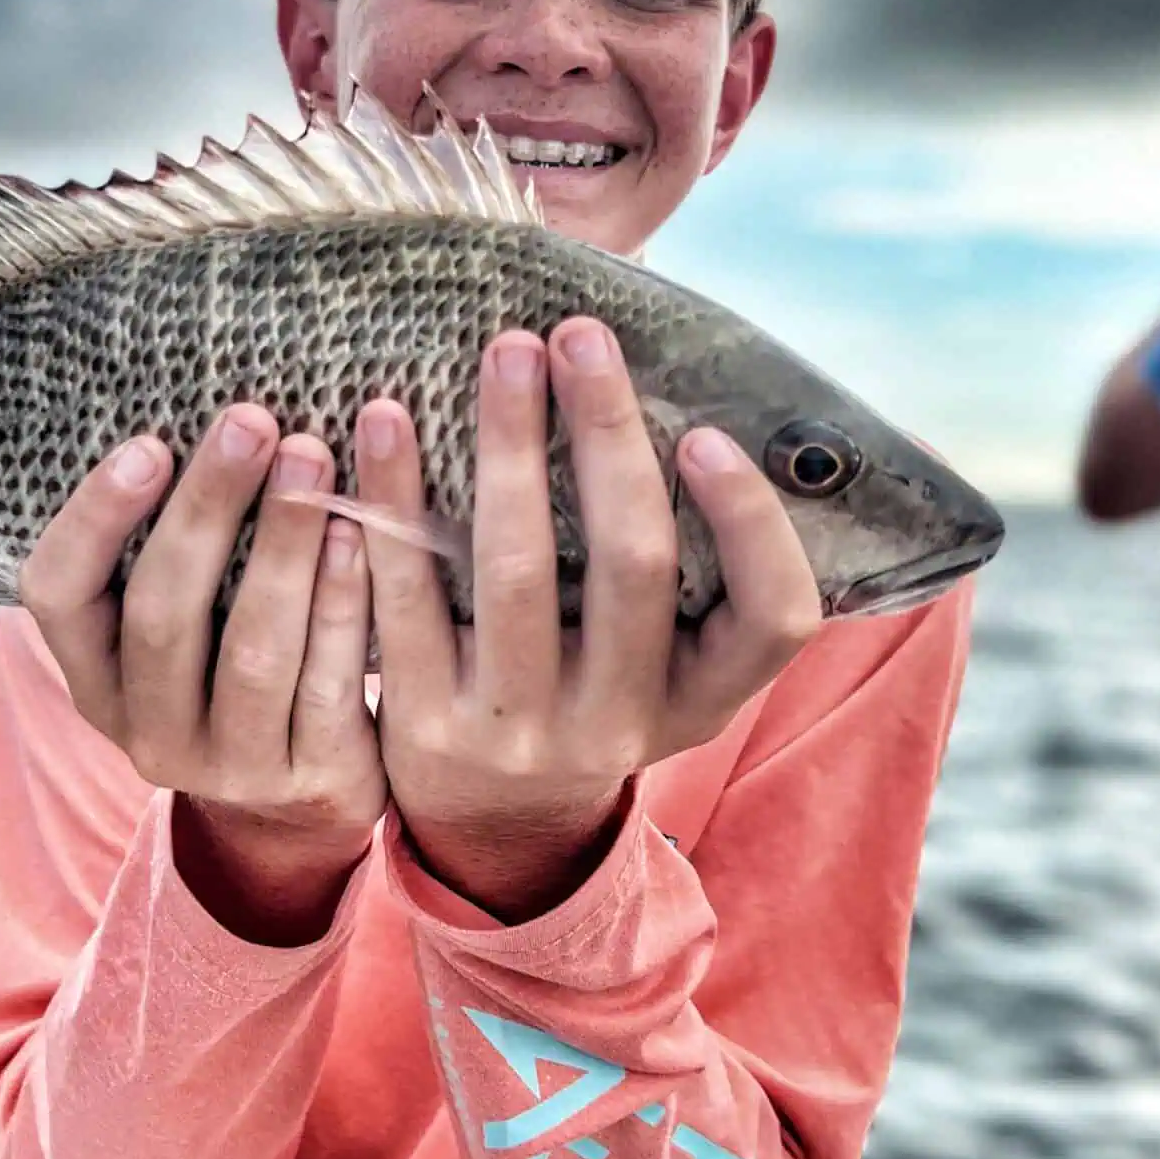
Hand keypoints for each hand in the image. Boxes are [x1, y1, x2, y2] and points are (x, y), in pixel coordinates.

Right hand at [20, 410, 387, 936]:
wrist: (300, 810)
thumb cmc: (232, 670)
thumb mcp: (179, 629)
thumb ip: (169, 548)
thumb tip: (198, 407)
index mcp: (95, 678)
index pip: (59, 595)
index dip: (96, 519)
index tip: (148, 442)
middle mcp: (147, 730)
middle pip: (162, 616)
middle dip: (207, 509)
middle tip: (252, 421)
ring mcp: (228, 765)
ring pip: (252, 649)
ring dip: (282, 544)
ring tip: (312, 457)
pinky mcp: (310, 777)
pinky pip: (328, 680)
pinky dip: (344, 601)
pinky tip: (362, 531)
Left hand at [353, 319, 821, 920]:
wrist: (490, 824)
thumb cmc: (593, 687)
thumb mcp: (666, 660)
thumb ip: (690, 562)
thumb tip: (695, 383)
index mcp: (704, 696)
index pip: (773, 617)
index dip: (749, 524)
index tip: (706, 432)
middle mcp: (622, 720)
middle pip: (633, 567)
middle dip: (608, 436)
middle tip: (581, 334)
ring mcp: (520, 728)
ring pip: (517, 571)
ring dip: (507, 447)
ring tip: (501, 352)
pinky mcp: (423, 721)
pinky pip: (408, 594)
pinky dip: (395, 500)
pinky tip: (385, 422)